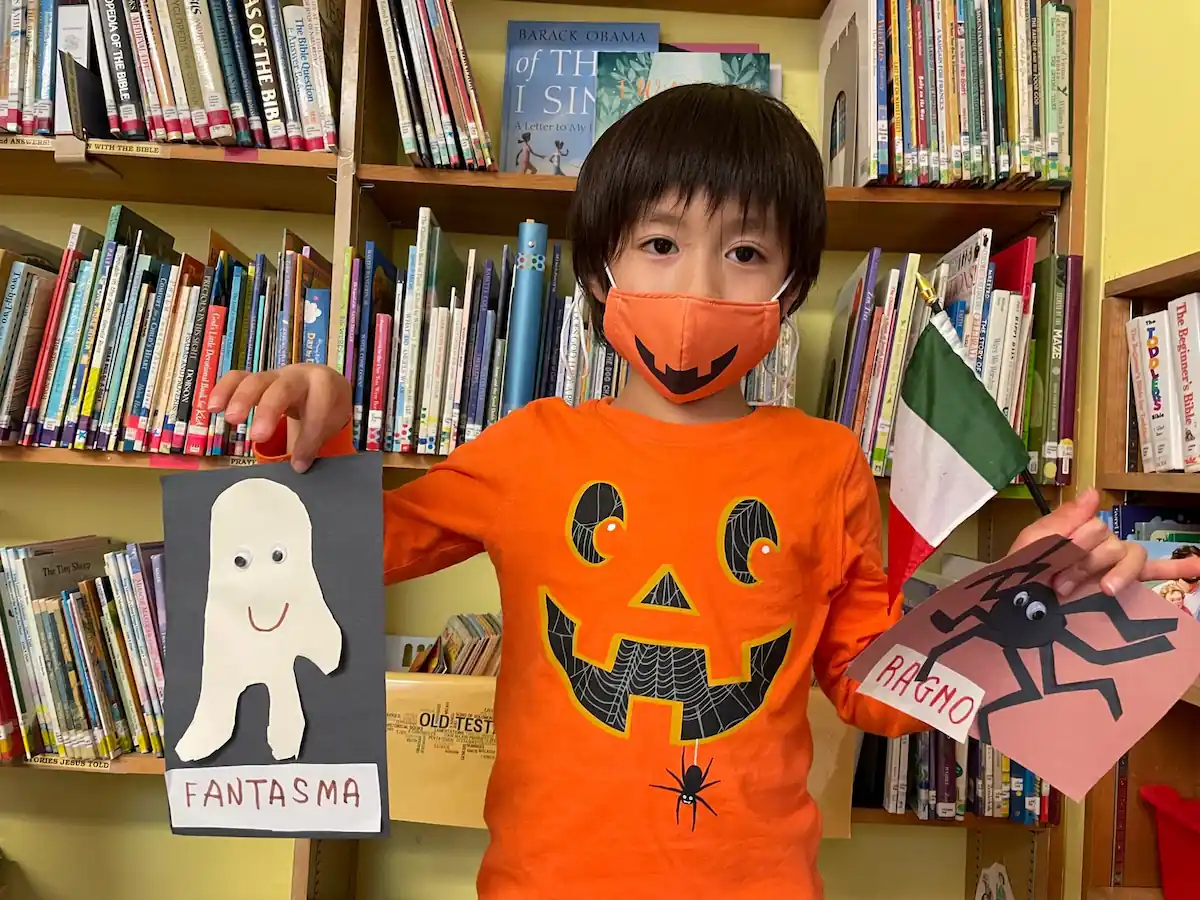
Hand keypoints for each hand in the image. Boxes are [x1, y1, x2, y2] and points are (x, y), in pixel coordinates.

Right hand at [208, 365, 350, 472]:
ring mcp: (274, 376)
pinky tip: (212, 408)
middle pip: (282, 388)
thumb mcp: (329, 422)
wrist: (322, 383)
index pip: (317, 408)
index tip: (300, 461)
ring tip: (230, 420)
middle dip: (269, 411)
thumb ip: (314, 441)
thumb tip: (298, 466)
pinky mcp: (256, 378)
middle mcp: (297, 376)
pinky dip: (224, 390)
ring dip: (241, 399)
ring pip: (255, 381)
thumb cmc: (326, 405)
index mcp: (323, 385)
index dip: (308, 436)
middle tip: (257, 437)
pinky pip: (237, 378)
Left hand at [1010, 487, 1199, 596]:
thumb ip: (1064, 518)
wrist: (1020, 600)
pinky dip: (1179, 568)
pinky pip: (1155, 572)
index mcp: (1082, 530)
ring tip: (1104, 590)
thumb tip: (1092, 491)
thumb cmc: (1026, 568)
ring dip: (1118, 574)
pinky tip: (1198, 567)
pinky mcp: (1123, 583)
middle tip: (1062, 586)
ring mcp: (1114, 564)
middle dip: (1086, 565)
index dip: (1077, 547)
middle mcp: (1102, 544)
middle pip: (1112, 545)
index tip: (1055, 570)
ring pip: (1132, 556)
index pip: (1096, 528)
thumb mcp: (1036, 539)